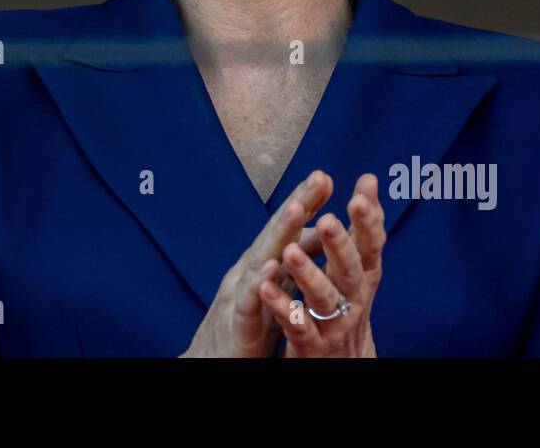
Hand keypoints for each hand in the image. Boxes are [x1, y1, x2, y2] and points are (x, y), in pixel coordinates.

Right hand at [181, 170, 332, 356]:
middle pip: (277, 233)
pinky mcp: (238, 324)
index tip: (325, 176)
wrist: (214, 362)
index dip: (305, 202)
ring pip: (262, 258)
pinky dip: (258, 282)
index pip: (288, 229)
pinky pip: (249, 301)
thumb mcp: (276, 289)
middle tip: (318, 177)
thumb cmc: (249, 326)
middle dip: (297, 203)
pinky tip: (271, 266)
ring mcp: (241, 294)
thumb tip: (320, 234)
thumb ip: (294, 262)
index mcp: (263, 264)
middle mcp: (250, 271)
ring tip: (297, 208)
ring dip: (279, 233)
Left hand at [258, 172, 385, 356]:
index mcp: (364, 277)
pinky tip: (266, 288)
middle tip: (328, 220)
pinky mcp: (311, 345)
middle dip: (340, 245)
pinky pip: (297, 326)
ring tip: (290, 251)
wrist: (344, 361)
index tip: (362, 193)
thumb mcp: (359, 265)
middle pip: (351, 272)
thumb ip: (362, 226)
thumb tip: (370, 178)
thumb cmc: (348, 301)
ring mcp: (333, 324)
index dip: (369, 222)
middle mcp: (353, 300)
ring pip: (324, 299)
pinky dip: (283, 308)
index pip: (372, 246)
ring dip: (308, 274)